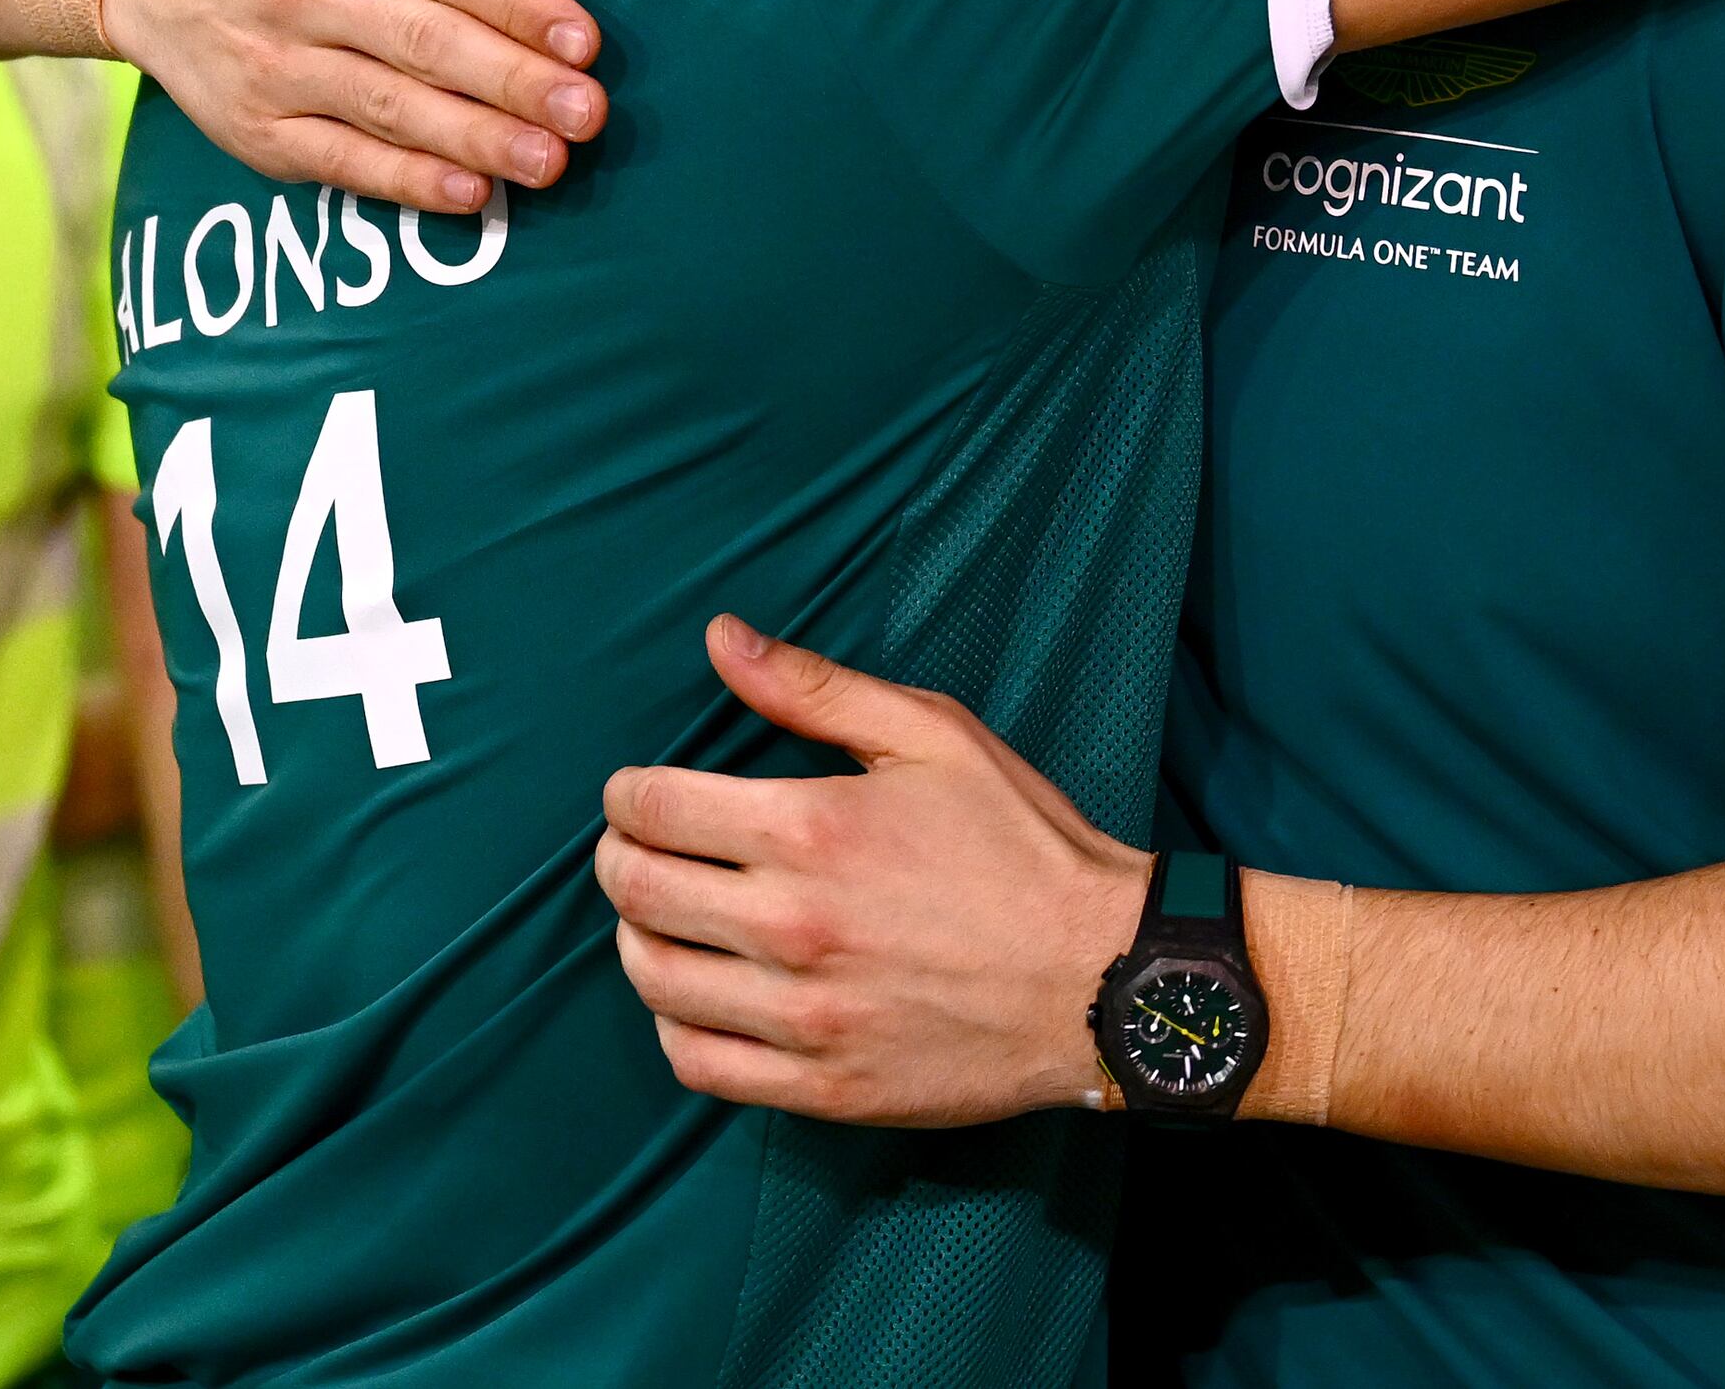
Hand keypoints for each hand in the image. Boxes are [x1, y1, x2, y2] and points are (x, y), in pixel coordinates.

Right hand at [102, 0, 607, 213]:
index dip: (516, 3)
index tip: (586, 40)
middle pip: (423, 42)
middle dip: (511, 82)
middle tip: (588, 113)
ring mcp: (271, 61)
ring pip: (387, 108)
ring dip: (474, 141)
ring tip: (550, 163)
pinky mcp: (253, 125)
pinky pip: (339, 161)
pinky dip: (404, 183)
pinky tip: (469, 197)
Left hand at [593, 615, 1145, 1127]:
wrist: (1105, 978)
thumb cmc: (1024, 846)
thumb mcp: (933, 735)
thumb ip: (814, 687)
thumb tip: (720, 637)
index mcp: (811, 830)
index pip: (653, 809)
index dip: (626, 795)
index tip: (635, 794)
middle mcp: (792, 926)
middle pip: (637, 891)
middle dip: (618, 858)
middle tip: (635, 848)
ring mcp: (804, 1016)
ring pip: (654, 980)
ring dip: (636, 939)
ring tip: (660, 918)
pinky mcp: (823, 1087)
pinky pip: (698, 1065)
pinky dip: (673, 1027)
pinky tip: (695, 996)